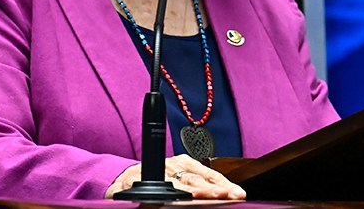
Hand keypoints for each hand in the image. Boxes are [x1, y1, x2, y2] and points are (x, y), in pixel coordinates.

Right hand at [105, 154, 246, 199]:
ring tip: (203, 197)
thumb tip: (231, 193)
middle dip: (210, 188)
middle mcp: (171, 166)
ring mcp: (155, 174)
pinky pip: (152, 190)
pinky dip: (162, 194)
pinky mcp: (137, 182)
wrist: (125, 179)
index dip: (224, 184)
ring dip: (191, 192)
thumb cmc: (161, 180)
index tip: (238, 193)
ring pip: (175, 185)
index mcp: (185, 163)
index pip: (209, 174)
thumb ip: (202, 183)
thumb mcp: (182, 177)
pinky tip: (173, 199)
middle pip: (194, 179)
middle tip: (224, 195)